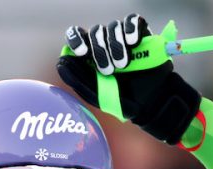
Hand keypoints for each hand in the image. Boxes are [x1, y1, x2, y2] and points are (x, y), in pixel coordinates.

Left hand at [57, 14, 201, 144]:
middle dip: (100, 50)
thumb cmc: (123, 101)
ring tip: (123, 65)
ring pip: (113, 26)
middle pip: (96, 31)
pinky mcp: (142, 35)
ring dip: (115, 44)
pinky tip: (133, 42)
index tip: (81, 52)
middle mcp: (106, 44)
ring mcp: (124, 38)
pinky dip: (131, 29)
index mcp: (92, 56)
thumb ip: (78, 80)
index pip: (78, 37)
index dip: (76, 39)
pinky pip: (134, 21)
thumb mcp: (97, 95)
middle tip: (108, 70)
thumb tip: (61, 62)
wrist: (151, 104)